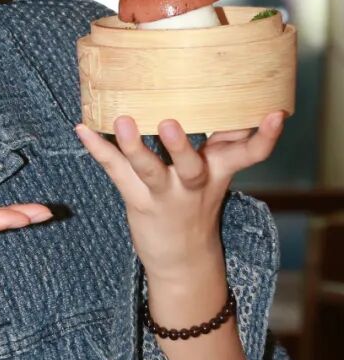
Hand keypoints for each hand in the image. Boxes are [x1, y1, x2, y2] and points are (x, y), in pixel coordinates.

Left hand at [73, 110, 287, 285]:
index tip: (276, 115)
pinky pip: (116, 173)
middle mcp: (194, 184)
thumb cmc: (196, 203)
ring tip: (122, 121)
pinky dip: (98, 149)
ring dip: (134, 146)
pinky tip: (82, 128)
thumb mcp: (217, 174)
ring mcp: (165, 195)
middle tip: (171, 122)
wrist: (183, 261)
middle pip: (192, 166)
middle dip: (180, 146)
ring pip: (150, 171)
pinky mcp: (139, 202)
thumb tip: (232, 98)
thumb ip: (222, 141)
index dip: (266, 136)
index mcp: (219, 171)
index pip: (250, 154)